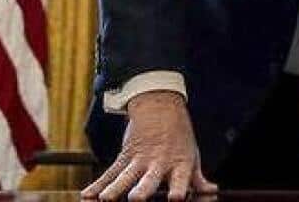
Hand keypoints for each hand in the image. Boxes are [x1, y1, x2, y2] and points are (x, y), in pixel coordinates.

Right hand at [81, 91, 218, 200]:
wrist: (159, 105)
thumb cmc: (179, 138)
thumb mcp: (192, 156)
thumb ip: (197, 179)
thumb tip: (212, 192)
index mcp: (179, 165)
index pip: (180, 179)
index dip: (179, 189)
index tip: (175, 198)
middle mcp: (158, 164)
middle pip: (149, 180)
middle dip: (142, 191)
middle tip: (136, 199)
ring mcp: (139, 160)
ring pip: (124, 176)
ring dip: (114, 189)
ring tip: (105, 199)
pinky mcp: (125, 156)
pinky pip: (110, 172)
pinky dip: (97, 185)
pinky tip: (87, 196)